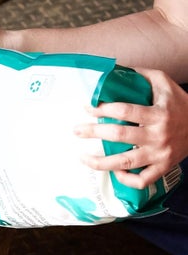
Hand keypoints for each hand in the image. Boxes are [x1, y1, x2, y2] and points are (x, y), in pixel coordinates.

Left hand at [74, 68, 187, 188]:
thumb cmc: (179, 103)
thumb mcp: (163, 83)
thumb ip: (140, 76)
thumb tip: (112, 74)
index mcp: (158, 113)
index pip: (124, 111)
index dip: (102, 109)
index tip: (87, 107)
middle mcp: (158, 135)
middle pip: (119, 135)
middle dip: (94, 132)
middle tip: (76, 130)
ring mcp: (160, 154)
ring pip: (126, 163)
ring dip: (101, 163)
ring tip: (83, 158)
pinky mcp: (163, 167)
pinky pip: (142, 180)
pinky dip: (126, 180)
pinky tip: (114, 172)